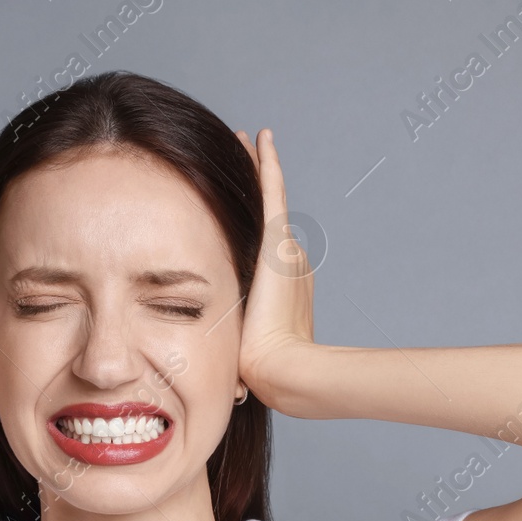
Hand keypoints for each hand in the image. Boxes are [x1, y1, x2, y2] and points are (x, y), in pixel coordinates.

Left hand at [236, 128, 316, 410]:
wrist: (280, 367)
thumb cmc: (258, 368)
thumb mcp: (241, 347)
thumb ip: (236, 346)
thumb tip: (232, 382)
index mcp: (280, 281)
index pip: (261, 240)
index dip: (250, 216)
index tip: (237, 197)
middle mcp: (289, 259)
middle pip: (264, 213)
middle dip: (252, 183)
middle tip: (242, 152)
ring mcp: (286, 248)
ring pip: (265, 199)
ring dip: (254, 169)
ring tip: (245, 140)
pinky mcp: (278, 243)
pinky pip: (270, 193)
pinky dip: (266, 164)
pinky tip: (260, 138)